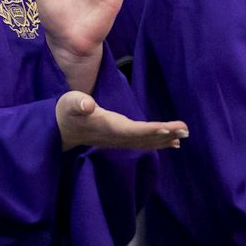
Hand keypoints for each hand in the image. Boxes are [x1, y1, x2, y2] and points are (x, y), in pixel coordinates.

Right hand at [55, 90, 186, 150]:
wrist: (61, 129)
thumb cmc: (67, 111)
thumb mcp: (69, 103)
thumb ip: (78, 103)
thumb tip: (87, 104)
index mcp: (107, 126)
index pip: (132, 130)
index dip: (150, 130)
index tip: (167, 128)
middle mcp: (116, 136)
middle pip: (144, 138)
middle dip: (165, 135)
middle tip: (185, 130)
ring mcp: (118, 140)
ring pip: (146, 142)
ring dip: (165, 139)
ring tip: (183, 135)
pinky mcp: (120, 139)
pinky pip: (142, 142)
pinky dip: (158, 142)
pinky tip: (172, 142)